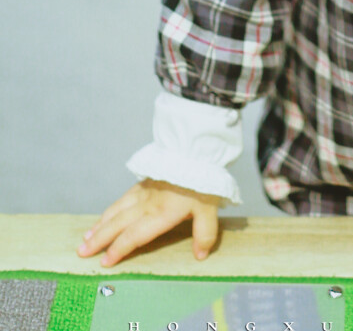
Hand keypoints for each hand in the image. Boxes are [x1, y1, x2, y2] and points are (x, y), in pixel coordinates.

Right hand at [76, 179, 221, 266]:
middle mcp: (147, 204)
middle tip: (81, 253)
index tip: (105, 263)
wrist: (196, 151)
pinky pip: (123, 198)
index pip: (134, 236)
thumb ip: (205, 233)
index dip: (119, 250)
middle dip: (99, 240)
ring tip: (86, 238)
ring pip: (116, 210)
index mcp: (160, 214)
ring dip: (100, 225)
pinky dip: (110, 208)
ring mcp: (144, 191)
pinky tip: (106, 214)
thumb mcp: (210, 209)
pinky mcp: (145, 181)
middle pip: (118, 224)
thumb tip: (200, 256)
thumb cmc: (203, 181)